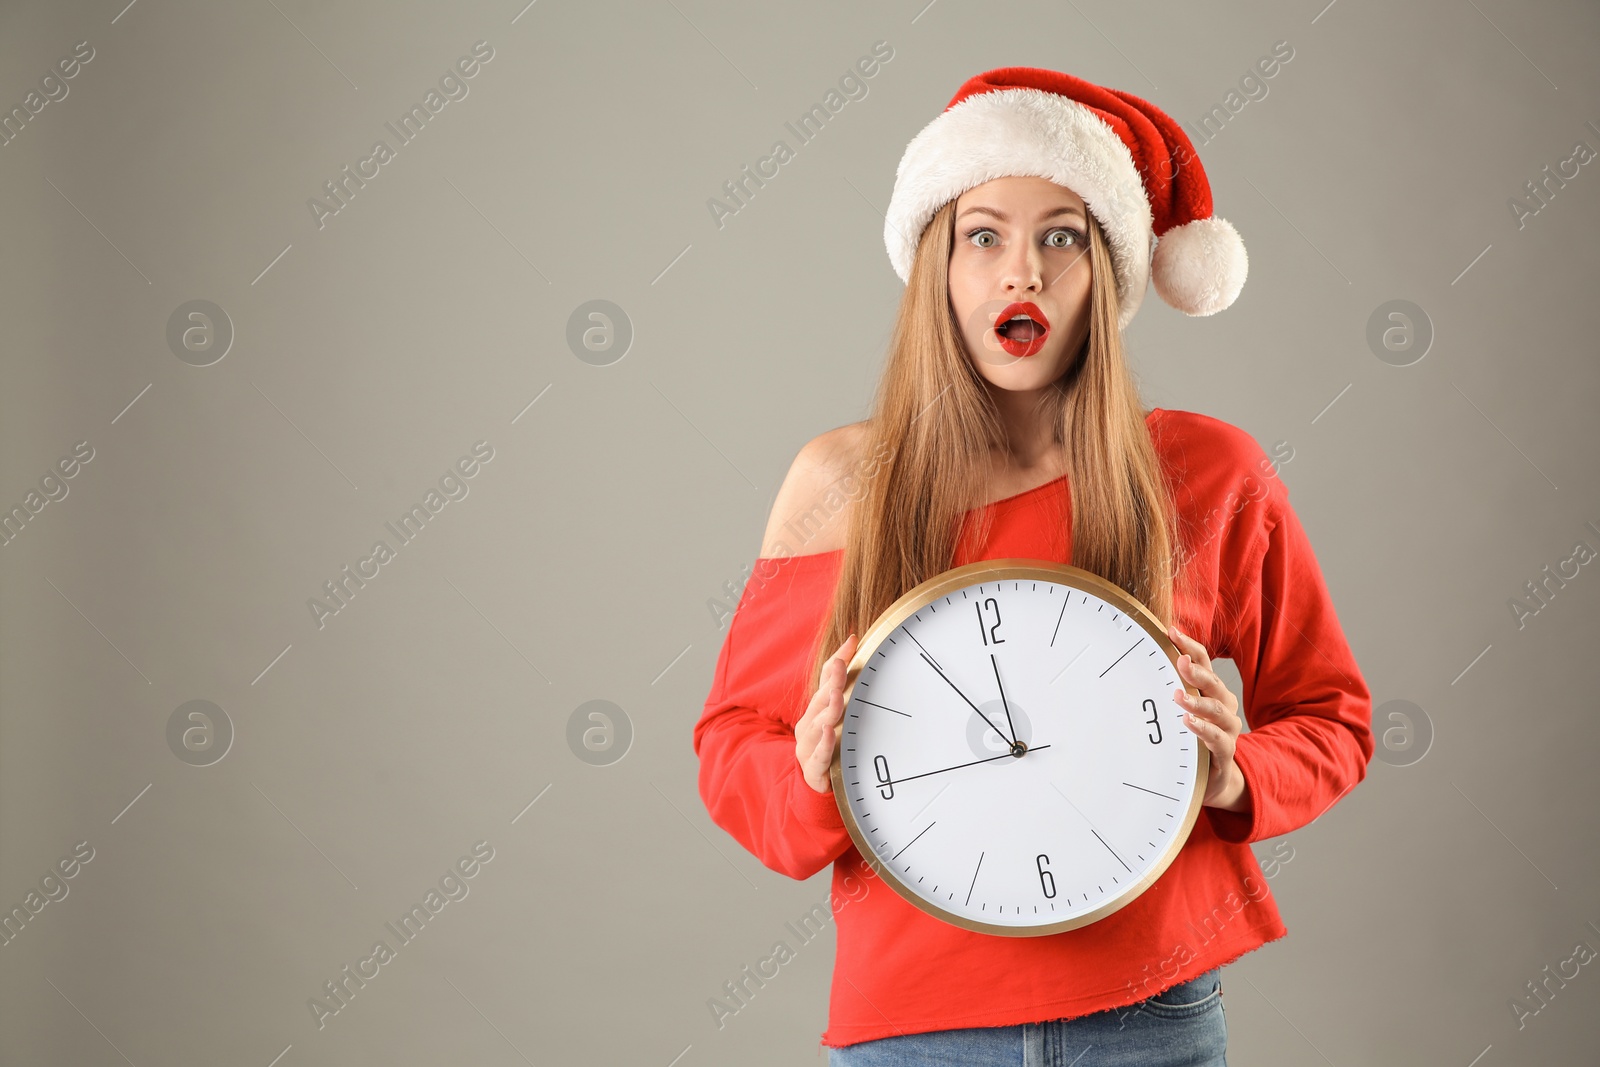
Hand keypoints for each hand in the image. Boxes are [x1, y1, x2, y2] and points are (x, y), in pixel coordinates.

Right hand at [796, 633, 857, 793]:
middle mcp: (808, 724)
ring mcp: (808, 746)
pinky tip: (830, 732)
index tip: (852, 644)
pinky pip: (819, 755)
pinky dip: (825, 743)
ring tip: (837, 697)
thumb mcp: (837, 715)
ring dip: (828, 710)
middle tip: (842, 666)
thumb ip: (843, 683)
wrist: (815, 786)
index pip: (824, 680)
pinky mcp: (813, 769)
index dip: (836, 662)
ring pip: (817, 726)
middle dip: (831, 683)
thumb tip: (853, 641)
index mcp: (815, 710)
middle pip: (820, 700)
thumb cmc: (829, 746)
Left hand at [1168, 624, 1250, 812]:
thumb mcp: (1181, 711)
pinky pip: (1217, 739)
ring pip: (1216, 710)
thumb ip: (1169, 689)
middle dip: (1196, 671)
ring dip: (1197, 701)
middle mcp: (1223, 706)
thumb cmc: (1193, 738)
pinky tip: (1188, 722)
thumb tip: (1136, 665)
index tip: (1171, 632)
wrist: (1213, 779)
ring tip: (1178, 696)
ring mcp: (1227, 729)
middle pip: (1213, 682)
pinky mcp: (1225, 752)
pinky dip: (1203, 729)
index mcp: (1212, 691)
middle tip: (1179, 661)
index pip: (1203, 662)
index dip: (1189, 646)